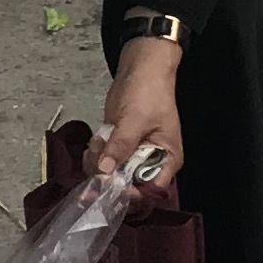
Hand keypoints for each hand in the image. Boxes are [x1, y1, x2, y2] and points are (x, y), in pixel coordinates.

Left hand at [100, 35, 186, 187]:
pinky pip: (103, 160)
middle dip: (110, 176)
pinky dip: (95, 154)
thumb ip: (120, 146)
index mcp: (167, 160)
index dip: (133, 193)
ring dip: (98, 163)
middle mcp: (150, 162)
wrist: (140, 69)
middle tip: (98, 159)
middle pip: (128, 185)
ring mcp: (132, 155)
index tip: (112, 186)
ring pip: (111, 174)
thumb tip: (104, 172)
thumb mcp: (135, 120)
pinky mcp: (118, 146)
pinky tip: (96, 140)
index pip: (152, 190)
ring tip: (98, 142)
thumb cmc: (149, 92)